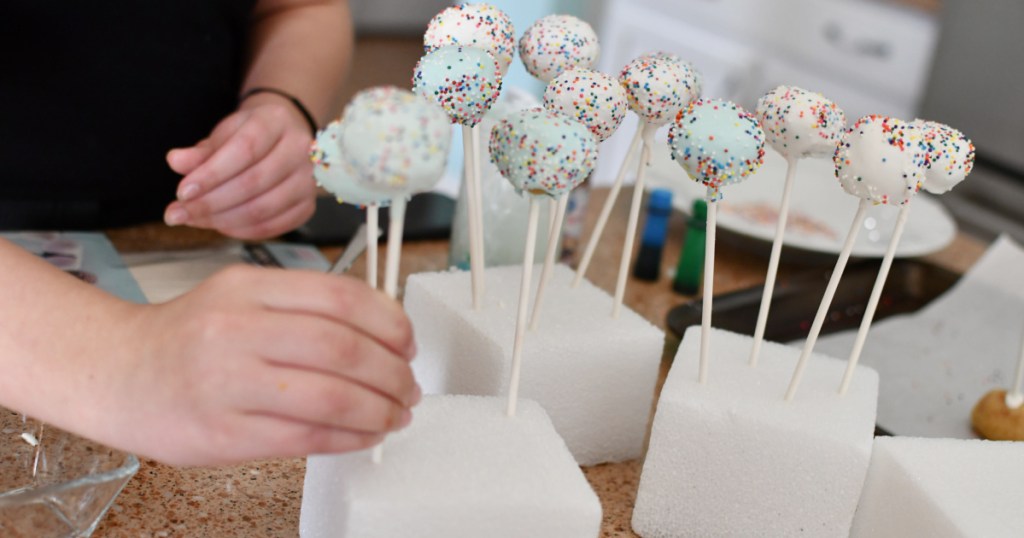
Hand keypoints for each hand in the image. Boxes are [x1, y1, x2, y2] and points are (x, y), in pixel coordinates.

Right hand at [102, 266, 418, 465]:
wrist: (118, 374)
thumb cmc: (190, 337)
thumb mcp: (240, 296)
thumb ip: (304, 307)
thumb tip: (384, 334)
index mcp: (247, 287)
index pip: (340, 296)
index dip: (390, 322)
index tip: (408, 343)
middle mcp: (236, 329)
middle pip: (343, 348)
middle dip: (393, 372)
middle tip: (409, 386)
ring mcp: (227, 383)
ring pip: (332, 396)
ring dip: (380, 409)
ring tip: (396, 414)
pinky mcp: (223, 434)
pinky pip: (307, 436)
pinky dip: (351, 437)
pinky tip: (367, 434)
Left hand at [164, 93, 317, 239]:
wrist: (284, 140)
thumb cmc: (251, 137)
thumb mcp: (224, 135)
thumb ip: (201, 151)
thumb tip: (176, 162)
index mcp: (276, 121)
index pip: (245, 149)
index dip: (212, 174)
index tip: (182, 192)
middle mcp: (301, 149)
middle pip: (254, 182)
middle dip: (211, 202)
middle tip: (178, 213)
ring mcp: (308, 180)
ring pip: (263, 208)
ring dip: (222, 220)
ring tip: (193, 220)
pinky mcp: (308, 205)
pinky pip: (274, 226)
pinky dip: (242, 230)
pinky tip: (220, 225)